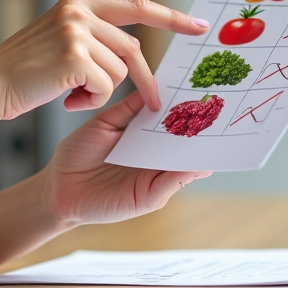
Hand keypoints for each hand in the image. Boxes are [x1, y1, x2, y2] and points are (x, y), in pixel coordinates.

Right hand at [0, 0, 206, 123]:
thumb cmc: (21, 73)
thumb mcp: (58, 43)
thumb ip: (93, 38)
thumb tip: (133, 51)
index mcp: (78, 4)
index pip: (136, 6)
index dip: (171, 16)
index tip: (199, 24)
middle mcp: (79, 11)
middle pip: (133, 48)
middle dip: (145, 80)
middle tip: (158, 103)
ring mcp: (77, 32)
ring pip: (120, 72)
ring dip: (101, 93)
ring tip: (69, 95)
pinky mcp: (74, 56)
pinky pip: (106, 87)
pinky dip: (90, 101)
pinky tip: (63, 99)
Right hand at [39, 91, 210, 226]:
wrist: (62, 193)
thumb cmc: (106, 204)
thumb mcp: (145, 198)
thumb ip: (172, 181)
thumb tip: (203, 166)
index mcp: (163, 166)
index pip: (189, 148)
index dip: (205, 138)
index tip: (225, 126)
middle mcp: (151, 146)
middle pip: (177, 126)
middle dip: (194, 114)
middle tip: (215, 98)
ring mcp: (133, 130)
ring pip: (158, 111)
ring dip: (173, 100)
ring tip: (192, 87)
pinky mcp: (114, 117)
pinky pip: (132, 102)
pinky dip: (146, 92)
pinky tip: (160, 84)